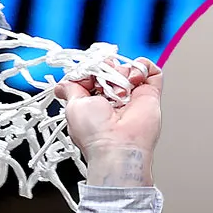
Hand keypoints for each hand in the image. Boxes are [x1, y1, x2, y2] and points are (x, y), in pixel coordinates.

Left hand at [56, 58, 160, 185]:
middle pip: (110, 67)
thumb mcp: (72, 107)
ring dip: (121, 74)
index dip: (91, 70)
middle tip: (103, 84)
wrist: (118, 146)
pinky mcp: (150, 92)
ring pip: (127, 66)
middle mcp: (113, 98)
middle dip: (105, 69)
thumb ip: (70, 90)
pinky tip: (134, 80)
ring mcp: (132, 95)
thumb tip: (62, 85)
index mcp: (94, 101)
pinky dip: (141, 67)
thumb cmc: (94, 134)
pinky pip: (148, 69)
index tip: (89, 76)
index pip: (93, 74)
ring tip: (119, 94)